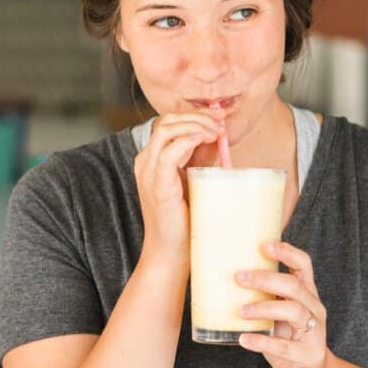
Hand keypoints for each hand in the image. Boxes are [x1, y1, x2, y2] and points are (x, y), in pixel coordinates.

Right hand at [134, 112, 224, 268]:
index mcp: (154, 159)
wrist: (172, 252)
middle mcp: (146, 161)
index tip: (219, 116)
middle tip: (220, 122)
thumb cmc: (185, 220)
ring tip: (216, 132)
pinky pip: (168, 152)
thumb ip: (203, 158)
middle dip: (197, 116)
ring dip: (195, 125)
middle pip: (168, 121)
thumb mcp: (196, 180)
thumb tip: (220, 136)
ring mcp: (149, 172)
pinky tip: (204, 139)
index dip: (195, 114)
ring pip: (166, 129)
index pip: (170, 123)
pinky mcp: (157, 184)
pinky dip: (187, 140)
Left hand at [235, 241, 330, 367]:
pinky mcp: (308, 356)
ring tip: (241, 311)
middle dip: (266, 279)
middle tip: (239, 278)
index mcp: (307, 296)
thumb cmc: (289, 342)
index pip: (303, 265)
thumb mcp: (279, 316)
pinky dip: (263, 342)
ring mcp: (314, 334)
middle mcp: (314, 310)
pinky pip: (285, 347)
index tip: (263, 245)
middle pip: (295, 286)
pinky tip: (244, 339)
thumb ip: (264, 298)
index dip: (286, 252)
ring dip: (265, 308)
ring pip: (294, 312)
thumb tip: (226, 279)